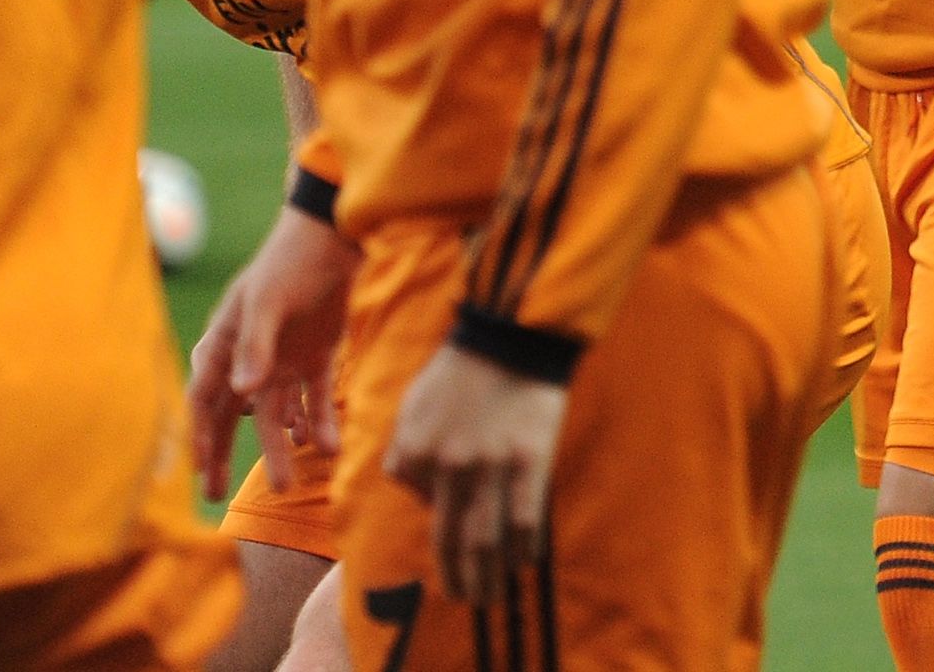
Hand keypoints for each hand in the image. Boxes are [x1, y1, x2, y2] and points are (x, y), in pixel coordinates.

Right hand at [187, 205, 357, 501]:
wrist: (337, 236)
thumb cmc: (290, 262)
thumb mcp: (267, 300)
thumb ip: (254, 345)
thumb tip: (241, 392)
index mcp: (226, 342)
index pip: (206, 397)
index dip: (202, 434)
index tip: (200, 470)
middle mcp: (251, 357)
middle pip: (233, 414)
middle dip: (224, 452)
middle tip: (216, 494)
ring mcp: (285, 359)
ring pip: (277, 414)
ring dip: (281, 447)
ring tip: (286, 485)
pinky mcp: (319, 356)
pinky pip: (315, 398)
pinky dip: (319, 422)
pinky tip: (326, 447)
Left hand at [385, 343, 567, 605]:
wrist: (511, 336)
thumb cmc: (459, 366)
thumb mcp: (412, 403)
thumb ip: (405, 448)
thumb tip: (417, 486)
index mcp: (415, 451)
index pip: (418, 498)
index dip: (434, 504)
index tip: (452, 515)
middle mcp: (448, 468)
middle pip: (450, 538)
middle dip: (456, 577)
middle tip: (463, 597)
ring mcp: (490, 467)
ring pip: (485, 539)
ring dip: (487, 576)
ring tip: (490, 597)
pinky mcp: (529, 462)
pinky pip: (524, 518)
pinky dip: (523, 546)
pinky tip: (525, 561)